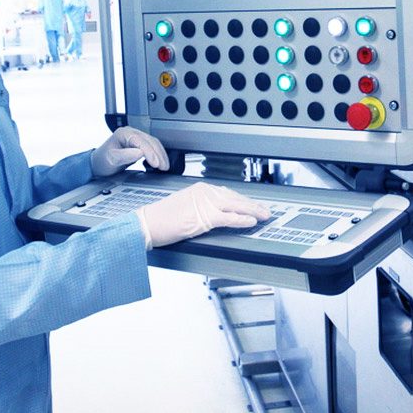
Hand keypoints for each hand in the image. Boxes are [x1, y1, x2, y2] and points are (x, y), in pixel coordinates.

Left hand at [90, 127, 168, 175]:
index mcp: (124, 133)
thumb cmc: (102, 161)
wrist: (98, 165)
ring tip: (164, 166)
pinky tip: (160, 162)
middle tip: (163, 167)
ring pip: (153, 144)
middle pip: (150, 141)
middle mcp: (131, 133)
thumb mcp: (111, 159)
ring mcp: (135, 138)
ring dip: (160, 155)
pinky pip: (152, 147)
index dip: (150, 152)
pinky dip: (158, 155)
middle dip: (158, 154)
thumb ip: (125, 155)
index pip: (141, 141)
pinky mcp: (139, 145)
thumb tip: (140, 153)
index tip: (155, 163)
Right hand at [135, 182, 271, 248]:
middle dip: (252, 205)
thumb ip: (201, 207)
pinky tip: (251, 222)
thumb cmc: (160, 218)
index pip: (227, 193)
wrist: (147, 223)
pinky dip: (242, 219)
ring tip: (264, 216)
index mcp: (200, 189)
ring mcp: (205, 204)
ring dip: (253, 211)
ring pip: (236, 206)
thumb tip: (215, 214)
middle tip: (264, 210)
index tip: (252, 204)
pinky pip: (229, 218)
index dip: (242, 200)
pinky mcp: (204, 217)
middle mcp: (205, 192)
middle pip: (235, 198)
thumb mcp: (184, 206)